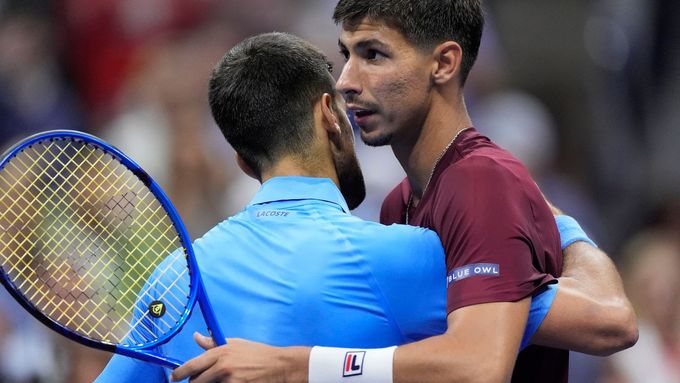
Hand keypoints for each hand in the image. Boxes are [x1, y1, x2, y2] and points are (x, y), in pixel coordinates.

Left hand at [171, 333, 307, 382]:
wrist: (277, 365)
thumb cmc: (256, 353)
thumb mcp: (235, 343)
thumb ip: (213, 343)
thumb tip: (196, 336)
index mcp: (220, 353)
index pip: (192, 365)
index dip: (179, 373)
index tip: (174, 377)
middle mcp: (222, 367)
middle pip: (196, 381)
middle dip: (194, 382)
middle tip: (197, 380)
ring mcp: (229, 381)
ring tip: (221, 378)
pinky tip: (230, 381)